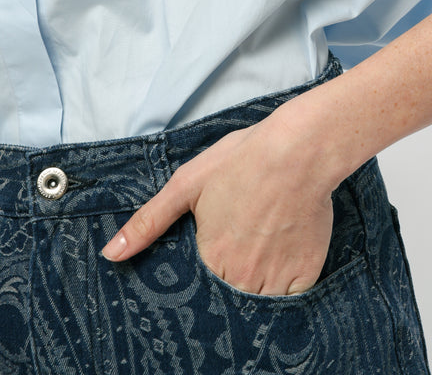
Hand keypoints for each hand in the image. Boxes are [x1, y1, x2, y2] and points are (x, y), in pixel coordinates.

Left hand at [101, 104, 335, 295]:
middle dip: (232, 276)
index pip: (200, 287)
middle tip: (242, 241)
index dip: (207, 268)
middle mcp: (240, 279)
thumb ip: (149, 221)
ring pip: (260, 299)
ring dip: (258, 280)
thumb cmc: (244, 160)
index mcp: (209, 260)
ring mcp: (275, 280)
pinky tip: (285, 249)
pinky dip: (287, 281)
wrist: (301, 149)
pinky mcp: (305, 274)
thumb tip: (110, 254)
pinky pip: (292, 295)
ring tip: (262, 243)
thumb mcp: (187, 182)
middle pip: (230, 295)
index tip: (217, 249)